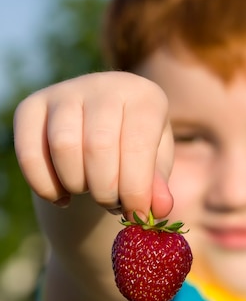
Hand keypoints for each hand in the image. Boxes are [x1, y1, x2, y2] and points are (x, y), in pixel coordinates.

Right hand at [13, 71, 173, 218]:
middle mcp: (104, 85)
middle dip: (106, 191)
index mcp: (144, 96)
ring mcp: (64, 92)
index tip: (136, 215)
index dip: (136, 189)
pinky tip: (63, 195)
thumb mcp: (155, 167)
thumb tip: (160, 208)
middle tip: (112, 204)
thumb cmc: (135, 152)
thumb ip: (158, 186)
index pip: (137, 145)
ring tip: (90, 191)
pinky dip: (46, 187)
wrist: (101, 133)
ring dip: (77, 185)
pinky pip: (30, 153)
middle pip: (98, 147)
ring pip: (63, 147)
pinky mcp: (32, 107)